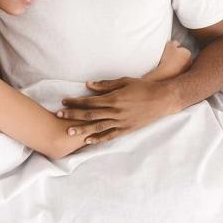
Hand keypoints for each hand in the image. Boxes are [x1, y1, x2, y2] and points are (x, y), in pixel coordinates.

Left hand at [57, 77, 179, 145]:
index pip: (90, 102)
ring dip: (82, 129)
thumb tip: (88, 85)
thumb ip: (105, 85)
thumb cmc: (143, 87)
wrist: (163, 99)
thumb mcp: (124, 81)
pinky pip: (110, 136)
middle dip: (73, 115)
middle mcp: (116, 112)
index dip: (75, 102)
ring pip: (98, 127)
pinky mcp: (127, 129)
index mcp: (114, 99)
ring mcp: (121, 122)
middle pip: (90, 115)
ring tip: (69, 131)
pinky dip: (99, 139)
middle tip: (59, 115)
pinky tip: (88, 141)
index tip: (64, 101)